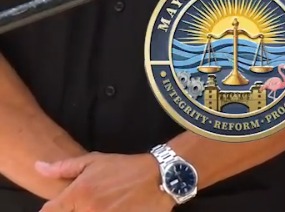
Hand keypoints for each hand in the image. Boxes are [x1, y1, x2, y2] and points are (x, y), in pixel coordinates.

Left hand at [35, 153, 170, 211]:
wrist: (161, 177)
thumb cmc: (125, 168)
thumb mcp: (95, 162)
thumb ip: (64, 168)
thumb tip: (38, 167)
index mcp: (78, 194)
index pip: (49, 211)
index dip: (52, 210)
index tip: (62, 206)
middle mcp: (88, 210)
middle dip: (74, 210)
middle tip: (88, 204)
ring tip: (104, 204)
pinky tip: (114, 209)